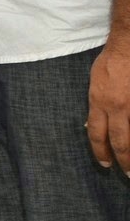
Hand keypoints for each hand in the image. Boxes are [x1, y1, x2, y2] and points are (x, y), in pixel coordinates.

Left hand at [87, 35, 129, 171]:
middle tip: (128, 174)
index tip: (105, 163)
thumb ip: (97, 104)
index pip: (97, 134)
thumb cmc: (112, 62)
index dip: (100, 152)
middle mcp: (117, 107)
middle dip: (124, 161)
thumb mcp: (96, 82)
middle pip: (120, 141)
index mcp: (99, 102)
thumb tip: (95, 123)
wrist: (129, 46)